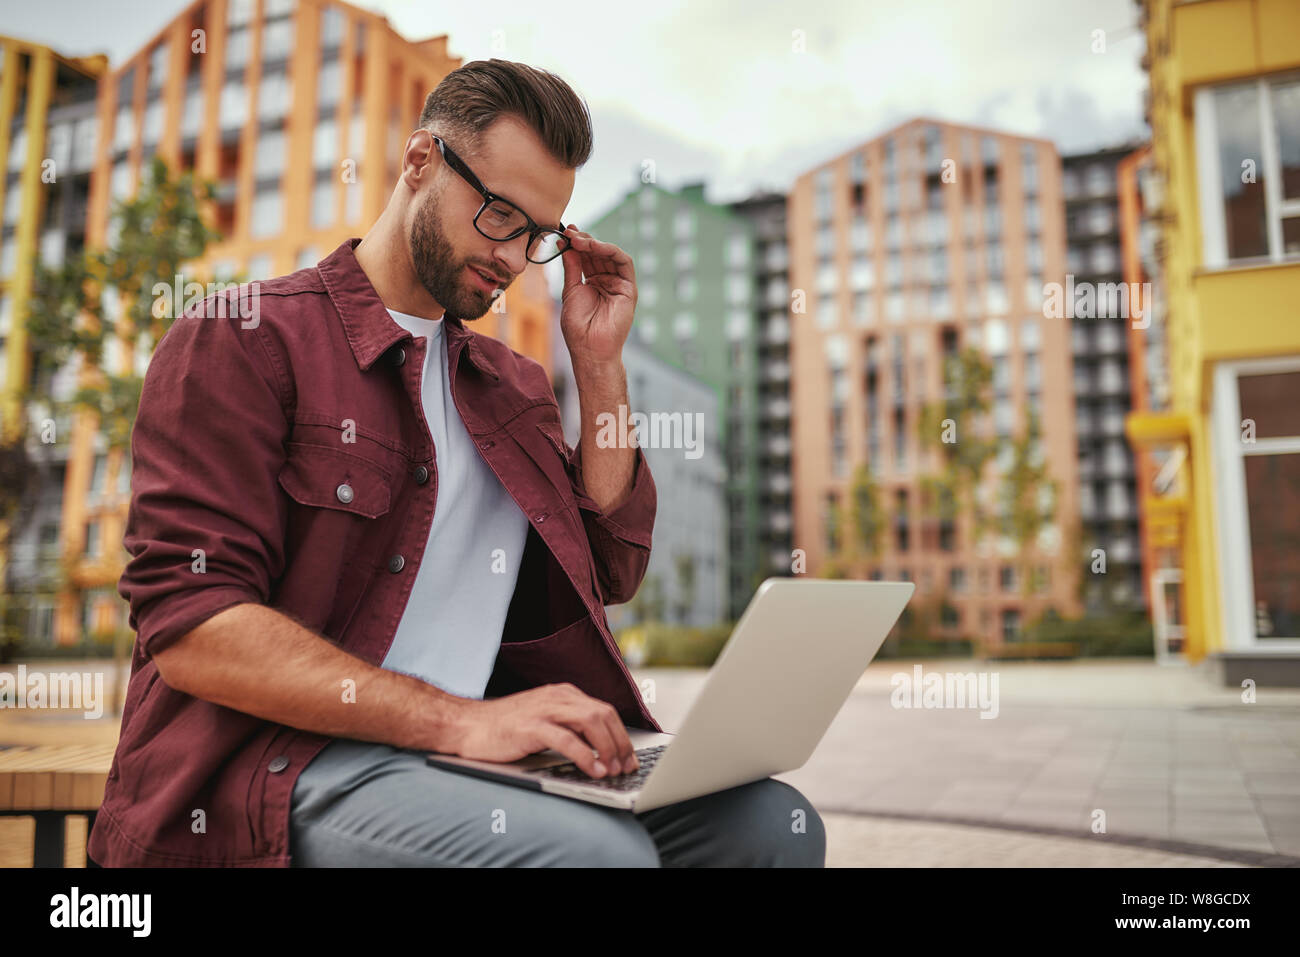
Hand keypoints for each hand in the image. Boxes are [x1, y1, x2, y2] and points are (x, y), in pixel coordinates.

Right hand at [446, 683, 639, 777]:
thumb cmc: (503, 728)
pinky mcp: (531, 727)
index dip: (621, 735)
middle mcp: (557, 697)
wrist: (466, 726)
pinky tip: (594, 769)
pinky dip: (586, 756)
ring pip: (590, 722)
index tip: (630, 757)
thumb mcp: (543, 721)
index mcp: (563, 694)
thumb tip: (599, 751)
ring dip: (608, 748)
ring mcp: (544, 710)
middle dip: (620, 743)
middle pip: (603, 715)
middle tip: (626, 767)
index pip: (603, 710)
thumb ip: (568, 727)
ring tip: (613, 770)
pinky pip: (568, 740)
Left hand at [559, 225, 635, 371]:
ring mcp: (619, 284)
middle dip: (584, 240)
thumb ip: (572, 268)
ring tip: (578, 239)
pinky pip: (624, 263)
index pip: (586, 257)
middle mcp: (607, 281)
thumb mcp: (571, 291)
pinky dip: (610, 250)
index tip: (564, 233)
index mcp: (593, 283)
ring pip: (611, 255)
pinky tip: (594, 246)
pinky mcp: (629, 289)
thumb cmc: (578, 327)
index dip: (577, 244)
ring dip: (595, 243)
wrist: (590, 348)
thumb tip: (566, 245)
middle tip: (569, 232)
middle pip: (598, 253)